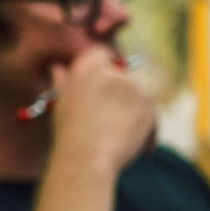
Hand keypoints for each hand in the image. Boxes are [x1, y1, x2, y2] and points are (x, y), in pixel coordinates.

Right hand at [46, 47, 155, 173]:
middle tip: (108, 118)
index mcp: (89, 67)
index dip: (103, 68)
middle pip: (123, 76)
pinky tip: (133, 144)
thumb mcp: (61, 103)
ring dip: (132, 112)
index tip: (102, 88)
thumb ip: (63, 82)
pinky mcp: (150, 107)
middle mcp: (114, 73)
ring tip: (116, 134)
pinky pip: (151, 116)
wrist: (87, 156)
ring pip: (138, 96)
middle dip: (120, 95)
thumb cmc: (69, 132)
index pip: (102, 54)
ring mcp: (135, 89)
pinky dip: (146, 130)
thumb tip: (58, 67)